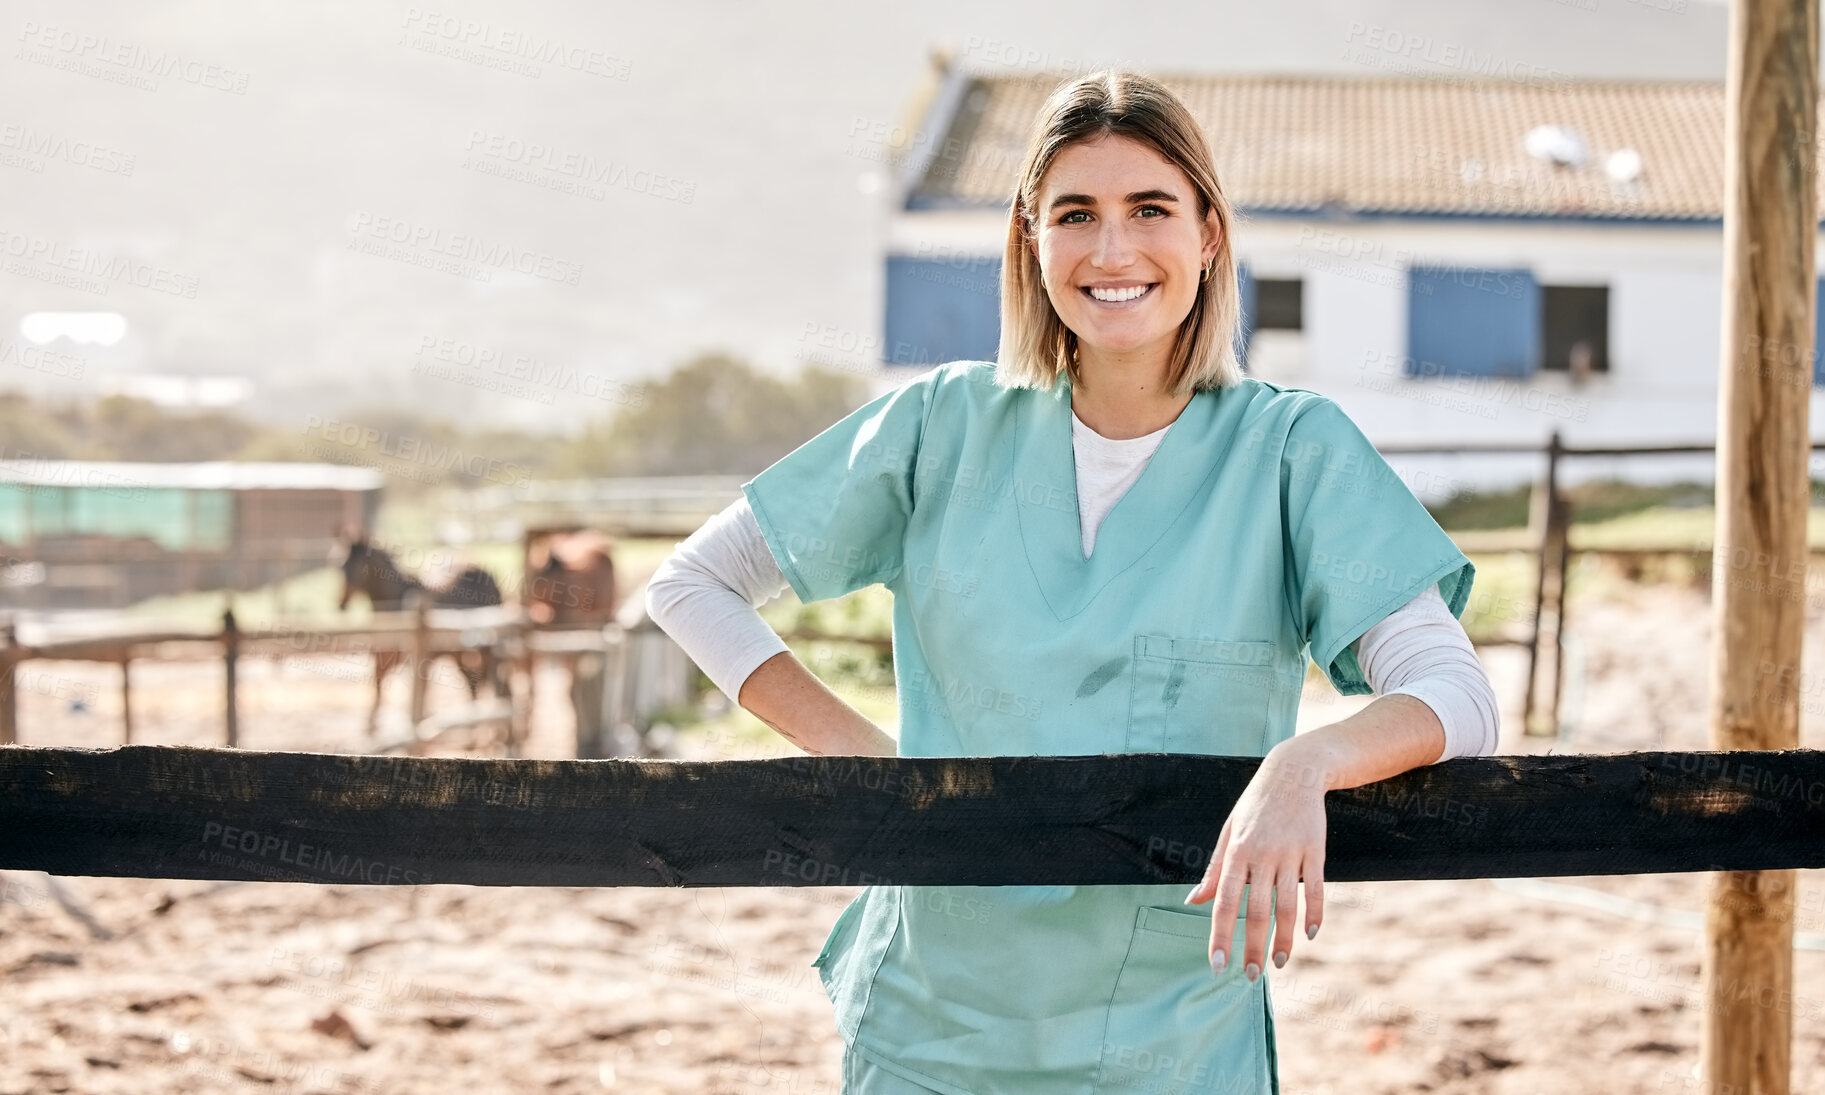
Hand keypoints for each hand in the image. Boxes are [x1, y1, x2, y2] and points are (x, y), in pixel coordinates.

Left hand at [1181, 745, 1329, 981]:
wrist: (1293, 773)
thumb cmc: (1254, 806)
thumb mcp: (1228, 832)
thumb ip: (1214, 870)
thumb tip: (1193, 902)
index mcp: (1236, 852)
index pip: (1224, 901)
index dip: (1221, 936)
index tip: (1217, 965)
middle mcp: (1262, 855)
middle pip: (1257, 910)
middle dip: (1253, 948)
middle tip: (1251, 977)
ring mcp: (1291, 853)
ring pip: (1288, 906)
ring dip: (1284, 939)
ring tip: (1280, 964)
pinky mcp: (1315, 850)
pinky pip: (1316, 889)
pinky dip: (1315, 914)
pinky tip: (1310, 935)